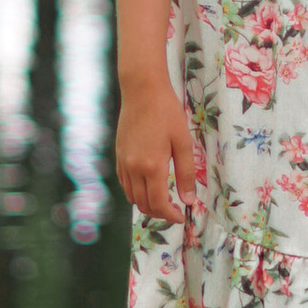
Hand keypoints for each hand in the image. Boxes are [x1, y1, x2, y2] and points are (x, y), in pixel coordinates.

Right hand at [115, 75, 202, 224]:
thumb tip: (189, 200)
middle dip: (160, 213)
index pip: (158, 203)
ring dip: (147, 204)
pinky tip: (148, 186)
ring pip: (132, 197)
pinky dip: (136, 192)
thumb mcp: (183, 142)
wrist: (142, 91)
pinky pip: (125, 184)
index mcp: (152, 166)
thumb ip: (186, 173)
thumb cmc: (167, 113)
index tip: (181, 216)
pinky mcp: (118, 156)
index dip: (170, 215)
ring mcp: (123, 163)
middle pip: (143, 204)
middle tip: (175, 210)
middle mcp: (134, 169)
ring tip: (164, 200)